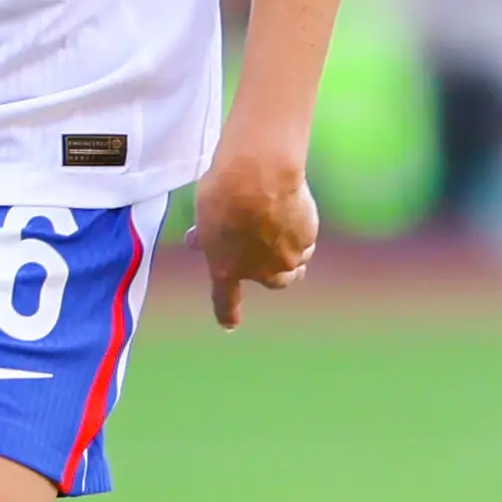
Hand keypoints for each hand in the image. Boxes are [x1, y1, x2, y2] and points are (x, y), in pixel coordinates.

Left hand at [190, 136, 318, 327]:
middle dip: (278, 272)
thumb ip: (205, 236)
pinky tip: (296, 213)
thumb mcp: (204, 216)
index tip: (229, 326)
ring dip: (293, 252)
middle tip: (276, 257)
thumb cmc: (222, 192)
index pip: (225, 300)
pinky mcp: (307, 238)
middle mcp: (260, 271)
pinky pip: (307, 241)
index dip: (228, 314)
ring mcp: (287, 257)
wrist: (258, 176)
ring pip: (296, 262)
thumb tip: (194, 242)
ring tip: (288, 228)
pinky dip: (302, 232)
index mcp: (226, 269)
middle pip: (278, 282)